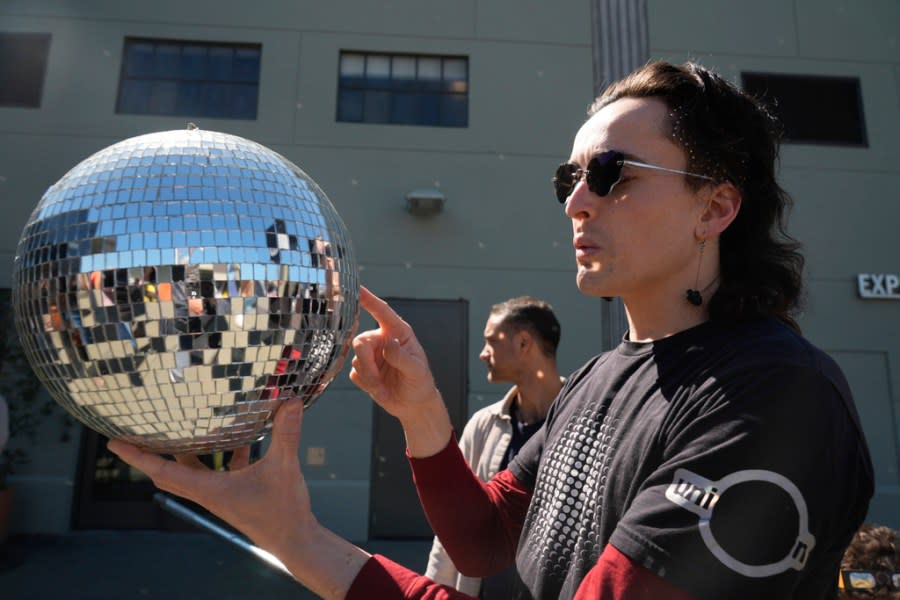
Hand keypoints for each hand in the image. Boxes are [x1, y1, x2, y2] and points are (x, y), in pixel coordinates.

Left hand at [107, 398, 313, 552]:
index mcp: (209, 489)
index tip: (114, 443)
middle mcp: (209, 492)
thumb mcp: (283, 468)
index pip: (163, 471)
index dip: (137, 456)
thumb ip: (285, 434)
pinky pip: (220, 471)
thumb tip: (290, 402)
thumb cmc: (282, 512)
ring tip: (181, 428)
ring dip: (185, 452)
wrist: (294, 540)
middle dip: (151, 453)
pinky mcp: (236, 494)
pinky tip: (240, 438)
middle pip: (169, 471)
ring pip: (192, 471)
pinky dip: (222, 455)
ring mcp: (221, 494)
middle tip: (136, 433)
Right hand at [350, 286, 452, 455]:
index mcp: (398, 332)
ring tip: (382, 384)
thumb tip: (388, 344)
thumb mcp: (417, 370)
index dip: (368, 299)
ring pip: (355, 358)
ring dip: (368, 375)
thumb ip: (402, 357)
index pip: (381, 311)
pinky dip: (364, 382)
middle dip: (366, 361)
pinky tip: (377, 387)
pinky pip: (353, 372)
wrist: (413, 405)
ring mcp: (371, 355)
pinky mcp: (363, 369)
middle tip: (376, 378)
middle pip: (360, 340)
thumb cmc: (419, 383)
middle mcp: (382, 340)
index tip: (355, 288)